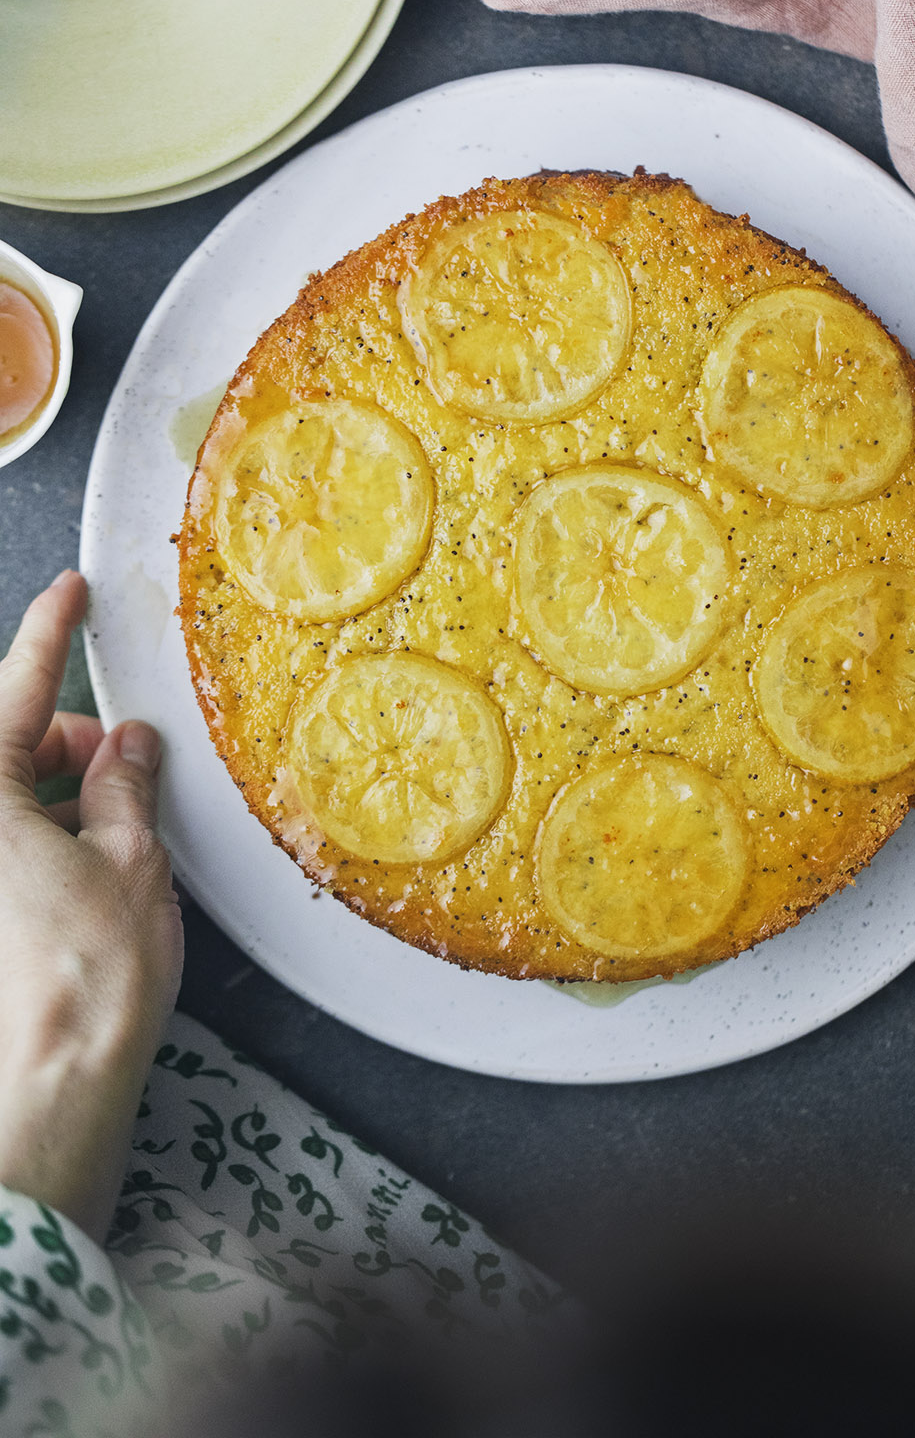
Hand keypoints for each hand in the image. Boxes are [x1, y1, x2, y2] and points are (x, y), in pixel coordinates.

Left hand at [0, 571, 182, 1242]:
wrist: (55, 1089)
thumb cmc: (89, 983)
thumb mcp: (132, 858)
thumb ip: (125, 784)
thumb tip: (127, 747)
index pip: (16, 689)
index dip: (50, 633)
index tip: (69, 593)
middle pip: (8, 748)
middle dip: (70, 742)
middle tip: (130, 758)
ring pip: (8, 799)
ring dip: (62, 796)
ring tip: (125, 825)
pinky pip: (7, 845)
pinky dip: (46, 837)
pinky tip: (97, 863)